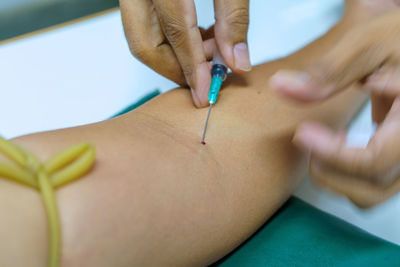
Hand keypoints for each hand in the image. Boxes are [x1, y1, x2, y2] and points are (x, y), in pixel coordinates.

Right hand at [120, 0, 250, 106]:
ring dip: (174, 56)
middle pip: (144, 45)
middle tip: (205, 77)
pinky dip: (170, 42)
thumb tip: (236, 61)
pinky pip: (144, 27)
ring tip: (209, 52)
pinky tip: (197, 38)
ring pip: (141, 38)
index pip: (176, 33)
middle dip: (176, 70)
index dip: (193, 68)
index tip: (206, 93)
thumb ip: (233, 17)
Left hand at [269, 9, 399, 207]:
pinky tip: (334, 143)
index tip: (302, 133)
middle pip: (375, 188)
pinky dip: (349, 173)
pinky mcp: (397, 149)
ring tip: (318, 144)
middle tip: (307, 140)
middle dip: (332, 172)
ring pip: (375, 191)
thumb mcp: (367, 44)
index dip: (333, 155)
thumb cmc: (399, 36)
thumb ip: (328, 72)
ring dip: (339, 179)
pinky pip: (375, 180)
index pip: (374, 161)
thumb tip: (281, 87)